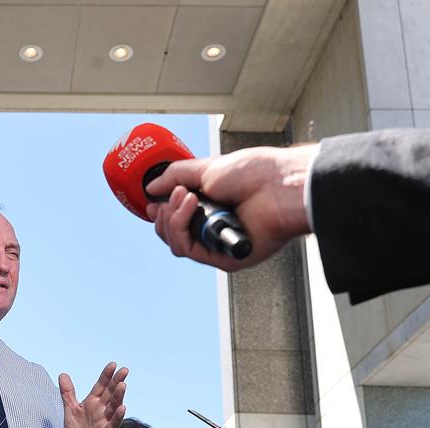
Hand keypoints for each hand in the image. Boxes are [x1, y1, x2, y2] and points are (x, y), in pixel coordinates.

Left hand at [59, 362, 127, 427]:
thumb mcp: (70, 409)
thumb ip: (68, 393)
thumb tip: (63, 374)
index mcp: (92, 402)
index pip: (101, 386)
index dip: (106, 376)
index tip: (113, 364)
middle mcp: (101, 409)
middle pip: (110, 393)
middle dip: (117, 382)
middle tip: (124, 370)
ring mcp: (105, 420)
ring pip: (113, 406)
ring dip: (118, 396)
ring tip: (122, 385)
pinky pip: (113, 424)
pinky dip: (118, 416)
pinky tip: (123, 408)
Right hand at [143, 144, 316, 271]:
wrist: (279, 184)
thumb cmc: (255, 173)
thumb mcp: (206, 168)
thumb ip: (175, 176)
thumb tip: (151, 187)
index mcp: (211, 209)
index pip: (176, 220)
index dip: (161, 214)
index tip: (153, 202)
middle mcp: (214, 229)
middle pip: (172, 235)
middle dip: (164, 214)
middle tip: (175, 194)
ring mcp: (219, 245)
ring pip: (177, 245)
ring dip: (172, 219)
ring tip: (187, 196)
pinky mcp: (225, 258)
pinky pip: (190, 251)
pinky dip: (182, 226)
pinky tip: (192, 205)